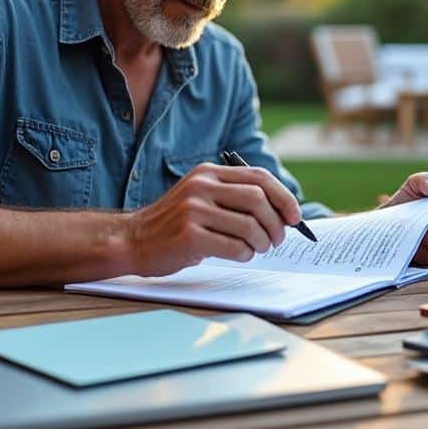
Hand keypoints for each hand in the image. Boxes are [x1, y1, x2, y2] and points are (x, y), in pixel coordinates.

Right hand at [123, 163, 301, 276]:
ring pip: (250, 226)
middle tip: (277, 240)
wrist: (132, 240)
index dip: (284, 197)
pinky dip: (245, 254)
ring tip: (258, 249)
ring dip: (262, 243)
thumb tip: (283, 213)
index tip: (295, 217)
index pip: (259, 177)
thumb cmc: (175, 224)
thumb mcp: (201, 197)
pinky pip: (234, 247)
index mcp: (208, 173)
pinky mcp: (189, 236)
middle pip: (259, 200)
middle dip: (276, 224)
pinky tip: (239, 255)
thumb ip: (234, 198)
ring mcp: (193, 211)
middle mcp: (201, 186)